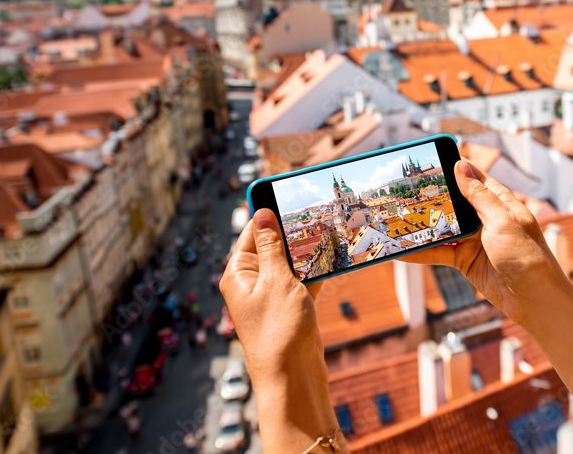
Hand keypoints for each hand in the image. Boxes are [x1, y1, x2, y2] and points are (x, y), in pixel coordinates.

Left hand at [220, 210, 343, 449]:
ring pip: (291, 263)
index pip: (251, 233)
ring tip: (329, 230)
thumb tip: (261, 214)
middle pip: (273, 246)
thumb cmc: (278, 332)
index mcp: (238, 274)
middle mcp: (251, 283)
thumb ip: (271, 247)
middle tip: (315, 211)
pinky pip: (304, 280)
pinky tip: (334, 257)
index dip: (268, 213)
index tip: (287, 193)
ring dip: (308, 251)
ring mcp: (272, 296)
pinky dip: (317, 271)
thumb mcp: (276, 281)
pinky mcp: (291, 308)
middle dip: (293, 231)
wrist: (293, 378)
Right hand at [403, 159, 569, 324]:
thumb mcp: (503, 222)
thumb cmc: (527, 257)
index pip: (473, 177)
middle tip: (403, 189)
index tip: (430, 159)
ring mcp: (474, 239)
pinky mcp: (464, 260)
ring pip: (442, 227)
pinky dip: (421, 251)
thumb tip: (461, 166)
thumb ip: (480, 196)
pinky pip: (439, 252)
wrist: (534, 300)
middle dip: (431, 197)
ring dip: (422, 225)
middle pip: (452, 202)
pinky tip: (402, 251)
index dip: (453, 168)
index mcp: (499, 202)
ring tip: (396, 219)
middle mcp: (485, 218)